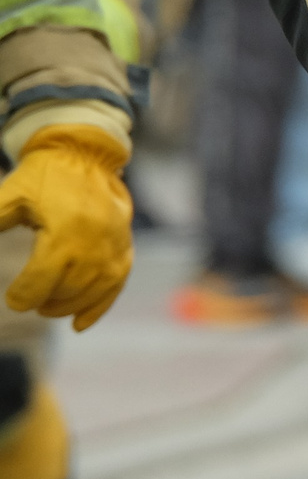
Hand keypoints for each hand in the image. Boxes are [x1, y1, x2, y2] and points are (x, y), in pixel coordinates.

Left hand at [0, 125, 134, 330]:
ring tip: (48, 306)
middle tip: (29, 299)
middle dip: (43, 302)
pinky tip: (80, 324)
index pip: (39, 283)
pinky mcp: (125, 246)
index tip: (12, 298)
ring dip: (66, 306)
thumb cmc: (41, 177)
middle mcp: (94, 244)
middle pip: (66, 292)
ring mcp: (113, 246)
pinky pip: (116, 285)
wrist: (84, 154)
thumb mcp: (7, 198)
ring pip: (91, 293)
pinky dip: (99, 307)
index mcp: (64, 232)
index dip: (20, 297)